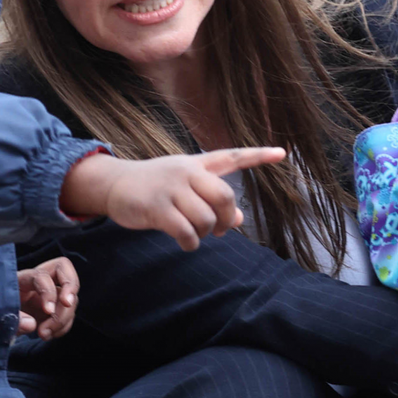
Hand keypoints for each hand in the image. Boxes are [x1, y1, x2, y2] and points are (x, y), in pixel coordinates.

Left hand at [17, 256, 78, 339]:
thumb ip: (12, 319)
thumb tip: (31, 324)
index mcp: (21, 279)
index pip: (41, 276)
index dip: (48, 291)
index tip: (48, 311)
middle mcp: (38, 282)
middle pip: (63, 268)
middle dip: (70, 287)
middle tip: (67, 305)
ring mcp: (49, 294)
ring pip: (70, 296)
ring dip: (63, 317)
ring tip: (45, 334)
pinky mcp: (55, 308)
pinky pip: (69, 313)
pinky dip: (64, 326)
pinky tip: (49, 334)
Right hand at [60, 147, 286, 250]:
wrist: (115, 185)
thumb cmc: (156, 187)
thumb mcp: (186, 187)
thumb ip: (212, 199)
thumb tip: (239, 220)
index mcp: (197, 164)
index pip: (232, 157)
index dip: (258, 156)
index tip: (282, 154)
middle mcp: (187, 172)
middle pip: (224, 196)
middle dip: (226, 219)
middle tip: (220, 229)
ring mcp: (171, 188)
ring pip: (206, 218)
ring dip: (206, 233)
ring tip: (196, 234)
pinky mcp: (157, 207)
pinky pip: (186, 232)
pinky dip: (191, 243)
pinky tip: (186, 243)